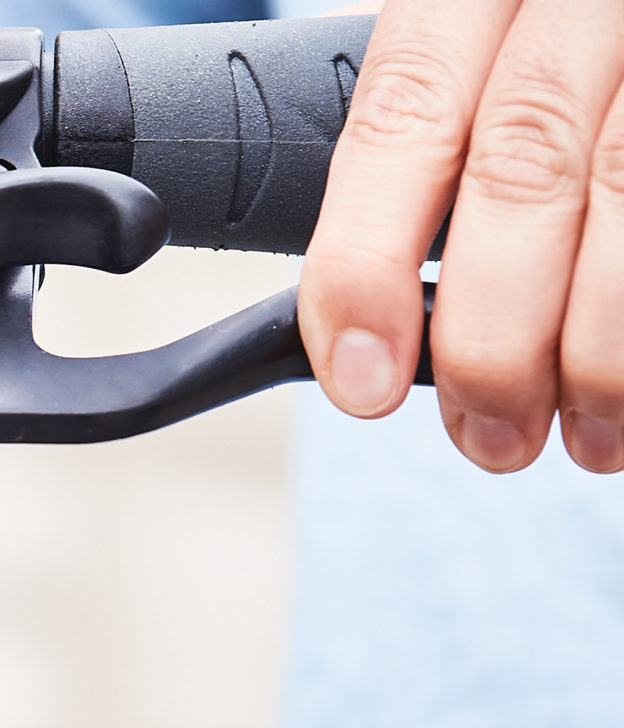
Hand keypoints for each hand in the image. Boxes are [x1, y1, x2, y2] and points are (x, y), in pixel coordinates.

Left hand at [300, 0, 623, 472]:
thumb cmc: (563, 56)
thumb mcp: (482, 66)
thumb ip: (433, 163)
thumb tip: (371, 341)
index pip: (402, 111)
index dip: (365, 258)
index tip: (361, 384)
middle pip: (523, 163)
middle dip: (494, 332)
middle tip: (492, 437)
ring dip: (600, 346)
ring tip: (590, 433)